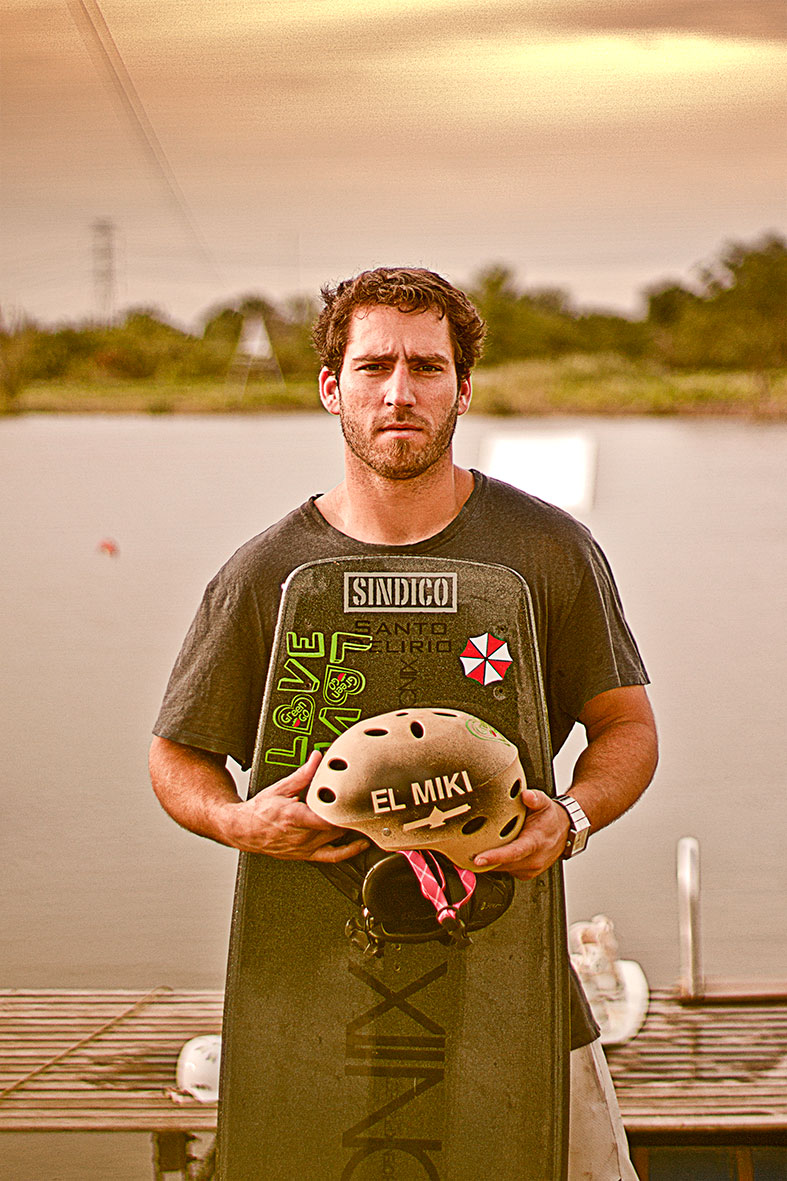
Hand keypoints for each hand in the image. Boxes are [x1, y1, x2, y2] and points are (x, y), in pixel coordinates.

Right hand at [219, 751, 367, 862]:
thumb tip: (317, 759)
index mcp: (295, 817)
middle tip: (369, 806)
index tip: (360, 803)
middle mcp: (301, 835)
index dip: (345, 812)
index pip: (327, 818)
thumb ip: (303, 775)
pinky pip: (332, 857)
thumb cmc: (260, 811)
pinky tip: (361, 845)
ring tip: (368, 820)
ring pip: (338, 840)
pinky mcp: (306, 855)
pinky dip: (349, 852)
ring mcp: (305, 847)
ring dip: (352, 831)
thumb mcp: (281, 788)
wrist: (244, 831)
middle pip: (337, 828)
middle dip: (352, 818)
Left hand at [472, 787, 569, 879]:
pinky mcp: (525, 873)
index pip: (513, 853)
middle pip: (502, 864)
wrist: (565, 832)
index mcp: (535, 843)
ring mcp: (529, 869)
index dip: (495, 857)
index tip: (478, 859)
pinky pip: (505, 870)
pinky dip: (495, 863)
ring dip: (488, 863)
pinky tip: (488, 852)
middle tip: (461, 851)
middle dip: (483, 859)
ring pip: (502, 869)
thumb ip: (535, 798)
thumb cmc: (551, 818)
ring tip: (470, 851)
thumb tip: (526, 795)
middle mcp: (533, 860)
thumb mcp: (544, 803)